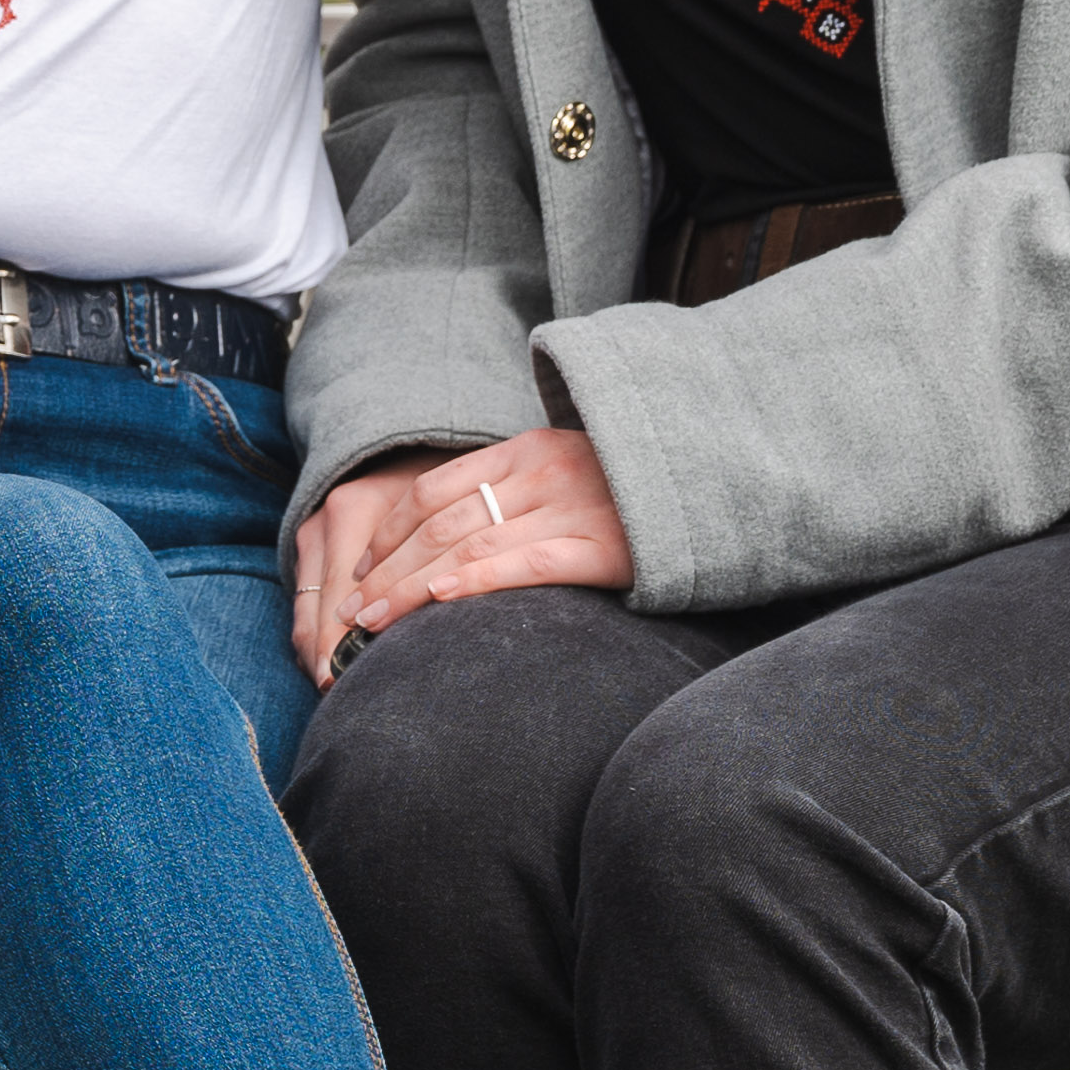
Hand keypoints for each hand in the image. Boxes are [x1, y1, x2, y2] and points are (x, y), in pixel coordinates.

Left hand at [304, 429, 634, 676]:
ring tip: (374, 622)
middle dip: (387, 569)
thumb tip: (452, 539)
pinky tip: (441, 601)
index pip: (435, 488)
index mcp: (529, 448)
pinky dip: (477, 581)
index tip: (360, 568)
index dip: (390, 531)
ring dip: (411, 587)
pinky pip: (528, 564)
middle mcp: (544, 471)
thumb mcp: (570, 471)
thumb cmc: (636, 491)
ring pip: (470, 546)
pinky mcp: (604, 547)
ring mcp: (574, 507)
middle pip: (441, 522)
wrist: (719, 484)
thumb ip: (518, 490)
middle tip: (350, 611)